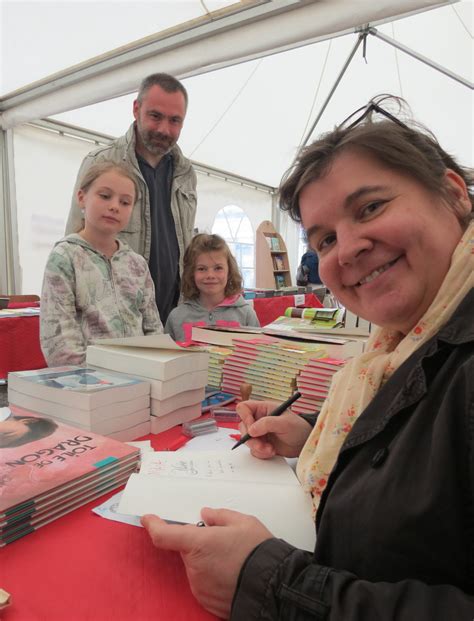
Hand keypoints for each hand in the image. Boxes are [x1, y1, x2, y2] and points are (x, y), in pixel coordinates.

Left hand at [141, 508, 272, 618]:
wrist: (274, 586)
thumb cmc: (259, 552)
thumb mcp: (243, 522)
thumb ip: (220, 516)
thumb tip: (207, 514)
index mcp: (198, 543)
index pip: (164, 535)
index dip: (153, 525)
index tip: (148, 519)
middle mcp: (194, 567)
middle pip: (186, 549)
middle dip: (198, 543)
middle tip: (222, 540)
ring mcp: (199, 586)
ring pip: (196, 566)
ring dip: (207, 561)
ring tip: (233, 559)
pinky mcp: (206, 601)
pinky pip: (203, 583)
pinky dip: (213, 577)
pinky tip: (232, 573)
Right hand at [236, 399, 311, 458]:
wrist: (304, 443)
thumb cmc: (298, 428)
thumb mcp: (284, 423)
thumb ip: (267, 423)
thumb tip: (251, 430)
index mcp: (263, 409)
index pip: (244, 408)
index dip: (245, 417)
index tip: (252, 428)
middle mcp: (259, 420)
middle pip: (243, 426)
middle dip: (251, 438)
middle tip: (262, 444)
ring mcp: (259, 432)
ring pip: (247, 440)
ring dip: (257, 447)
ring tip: (270, 449)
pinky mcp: (261, 444)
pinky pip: (253, 449)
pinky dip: (261, 453)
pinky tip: (272, 451)